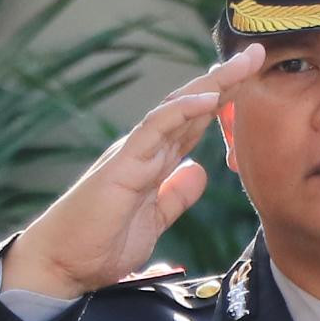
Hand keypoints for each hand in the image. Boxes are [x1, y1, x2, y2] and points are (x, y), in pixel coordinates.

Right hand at [0, 46, 262, 303]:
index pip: (194, 123)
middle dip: (226, 80)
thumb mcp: (154, 221)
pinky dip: (181, 110)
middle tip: (258, 54)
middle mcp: (144, 150)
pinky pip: (154, 129)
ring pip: (176, 107)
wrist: (61, 266)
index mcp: (153, 163)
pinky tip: (208, 96)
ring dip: (211, 84)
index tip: (254, 81)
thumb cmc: (99, 246)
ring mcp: (133, 154)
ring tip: (242, 63)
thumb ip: (175, 196)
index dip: (224, 101)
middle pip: (191, 107)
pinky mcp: (122, 165)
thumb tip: (197, 171)